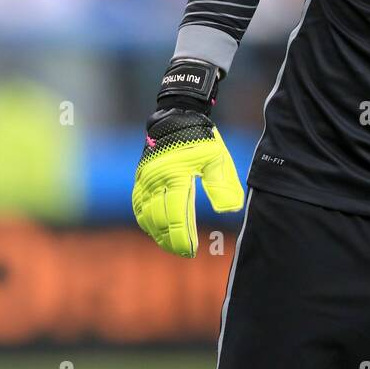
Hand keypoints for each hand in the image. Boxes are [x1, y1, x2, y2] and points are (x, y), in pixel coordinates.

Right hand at [132, 60, 243, 256]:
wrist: (177, 117)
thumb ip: (223, 185)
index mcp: (175, 175)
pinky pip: (138, 204)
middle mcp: (155, 180)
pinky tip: (154, 229)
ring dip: (157, 232)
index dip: (182, 237)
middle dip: (170, 239)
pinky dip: (145, 219)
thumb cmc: (201, 139)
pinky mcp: (140, 177)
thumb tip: (230, 210)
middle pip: (160, 219)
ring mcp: (144, 179)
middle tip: (183, 251)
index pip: (176, 216)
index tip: (190, 250)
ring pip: (146, 214)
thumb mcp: (217, 159)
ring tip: (170, 244)